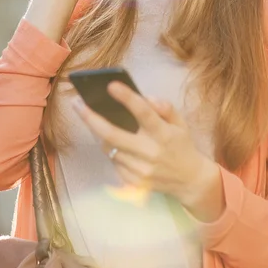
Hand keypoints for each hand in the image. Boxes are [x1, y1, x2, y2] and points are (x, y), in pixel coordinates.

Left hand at [72, 82, 219, 214]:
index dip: (127, 98)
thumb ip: (164, 107)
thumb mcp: (180, 122)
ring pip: (109, 148)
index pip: (143, 112)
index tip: (111, 85)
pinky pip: (114, 161)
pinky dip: (109, 148)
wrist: (190, 181)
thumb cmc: (182, 146)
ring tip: (86, 114)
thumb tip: (144, 97)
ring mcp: (140, 170)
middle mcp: (150, 153)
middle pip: (113, 135)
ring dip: (97, 132)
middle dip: (91, 118)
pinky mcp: (133, 182)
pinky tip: (105, 137)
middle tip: (77, 103)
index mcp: (164, 134)